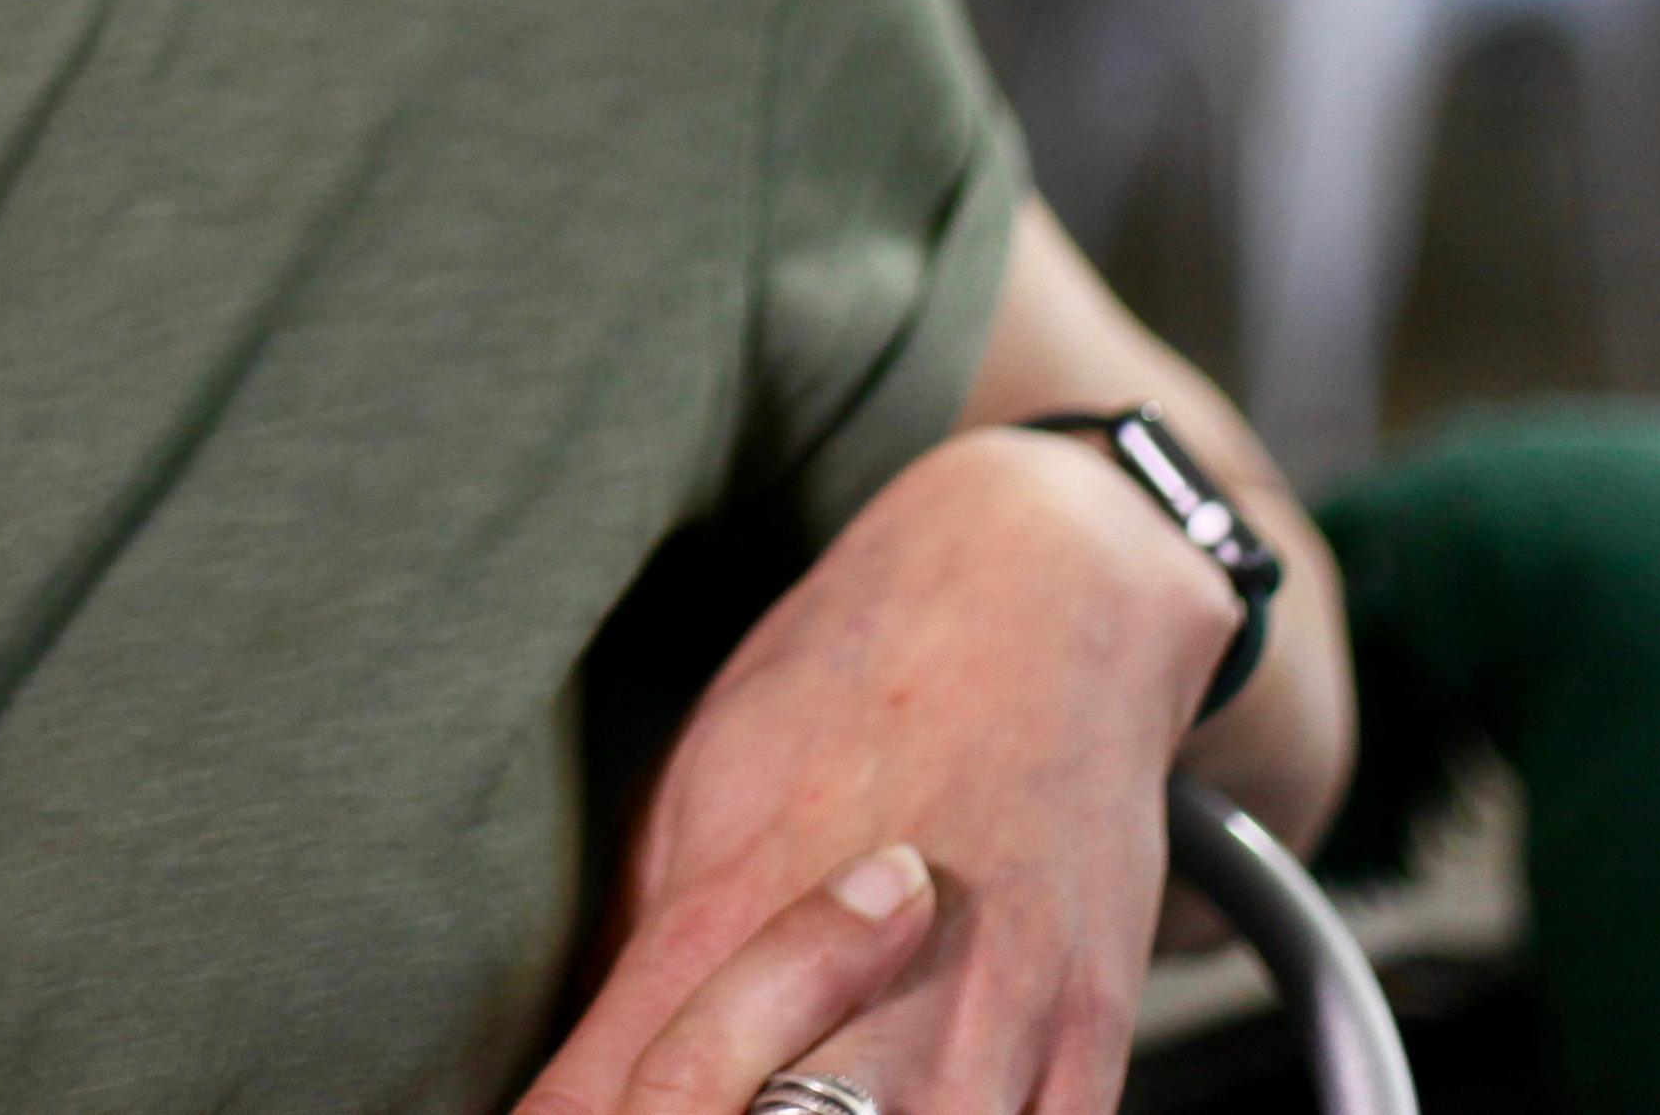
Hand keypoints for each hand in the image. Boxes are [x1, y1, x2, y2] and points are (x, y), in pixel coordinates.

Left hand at [510, 427, 1234, 1114]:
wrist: (1040, 596)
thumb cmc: (845, 683)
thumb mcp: (687, 792)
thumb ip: (631, 959)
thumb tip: (567, 1083)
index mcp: (727, 907)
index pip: (626, 1091)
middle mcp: (861, 976)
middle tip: (701, 1103)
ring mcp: (989, 1016)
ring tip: (807, 1106)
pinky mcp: (1091, 1036)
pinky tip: (924, 1110)